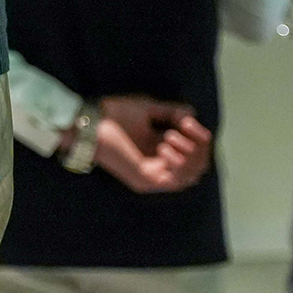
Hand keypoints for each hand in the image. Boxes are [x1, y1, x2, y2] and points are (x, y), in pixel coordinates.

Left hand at [93, 95, 212, 192]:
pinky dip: (178, 164)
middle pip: (199, 166)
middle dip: (197, 146)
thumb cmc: (114, 114)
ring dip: (188, 154)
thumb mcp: (150, 110)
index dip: (201, 138)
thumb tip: (192, 114)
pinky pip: (177, 181)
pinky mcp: (147, 181)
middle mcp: (161, 165)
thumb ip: (172, 113)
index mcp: (163, 148)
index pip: (198, 152)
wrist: (91, 122)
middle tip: (178, 129)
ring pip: (192, 175)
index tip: (189, 122)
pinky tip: (163, 148)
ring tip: (167, 137)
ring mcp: (155, 175)